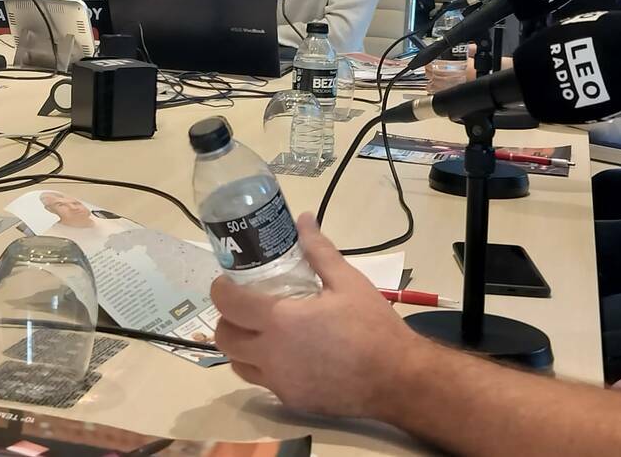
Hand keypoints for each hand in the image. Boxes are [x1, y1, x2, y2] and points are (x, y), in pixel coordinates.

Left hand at [210, 213, 423, 418]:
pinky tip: (285, 353)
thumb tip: (303, 219)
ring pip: (238, 363)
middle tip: (245, 305)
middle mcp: (271, 355)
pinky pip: (262, 381)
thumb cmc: (372, 327)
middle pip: (224, 337)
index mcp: (279, 321)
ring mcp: (280, 382)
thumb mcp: (347, 282)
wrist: (399, 380)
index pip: (227, 303)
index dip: (222, 288)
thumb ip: (318, 250)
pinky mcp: (292, 400)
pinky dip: (263, 366)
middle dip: (227, 318)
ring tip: (260, 330)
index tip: (230, 280)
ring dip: (241, 346)